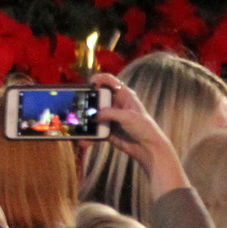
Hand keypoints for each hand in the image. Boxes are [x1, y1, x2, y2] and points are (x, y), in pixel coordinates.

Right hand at [91, 73, 186, 193]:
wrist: (149, 148)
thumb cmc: (144, 127)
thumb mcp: (128, 116)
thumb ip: (109, 113)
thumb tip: (93, 116)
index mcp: (124, 95)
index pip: (110, 81)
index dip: (99, 79)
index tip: (90, 83)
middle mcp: (115, 104)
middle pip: (97, 97)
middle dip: (87, 102)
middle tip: (79, 106)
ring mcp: (110, 117)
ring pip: (93, 115)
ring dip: (85, 121)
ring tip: (77, 125)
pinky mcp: (107, 130)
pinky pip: (94, 131)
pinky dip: (89, 136)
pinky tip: (84, 141)